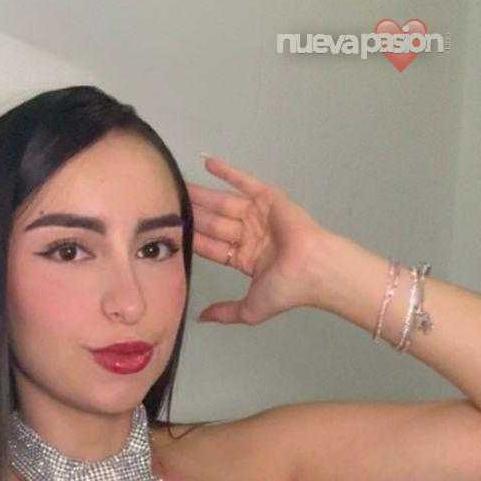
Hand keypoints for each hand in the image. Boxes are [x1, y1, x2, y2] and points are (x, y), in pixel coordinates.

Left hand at [187, 155, 326, 324]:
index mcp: (245, 258)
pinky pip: (244, 182)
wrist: (312, 270)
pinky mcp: (269, 198)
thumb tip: (201, 318)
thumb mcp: (249, 309)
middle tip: (168, 201)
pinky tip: (207, 162)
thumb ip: (224, 312)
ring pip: (223, 203)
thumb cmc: (285, 289)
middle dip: (193, 213)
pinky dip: (228, 172)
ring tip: (179, 184)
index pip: (211, 246)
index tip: (171, 230)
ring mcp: (259, 215)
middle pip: (214, 222)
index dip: (192, 238)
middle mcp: (250, 235)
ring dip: (202, 194)